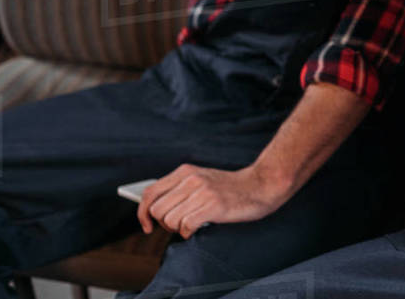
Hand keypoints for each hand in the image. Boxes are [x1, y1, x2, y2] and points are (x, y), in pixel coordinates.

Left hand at [137, 163, 284, 238]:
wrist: (261, 185)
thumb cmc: (230, 188)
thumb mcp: (202, 180)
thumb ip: (179, 189)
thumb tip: (153, 210)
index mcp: (185, 171)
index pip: (150, 193)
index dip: (142, 213)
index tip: (147, 226)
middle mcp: (191, 179)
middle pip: (157, 210)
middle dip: (165, 223)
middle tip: (181, 223)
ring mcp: (202, 192)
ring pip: (170, 220)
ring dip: (179, 228)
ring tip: (193, 223)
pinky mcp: (213, 206)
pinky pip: (185, 227)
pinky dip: (190, 232)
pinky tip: (201, 226)